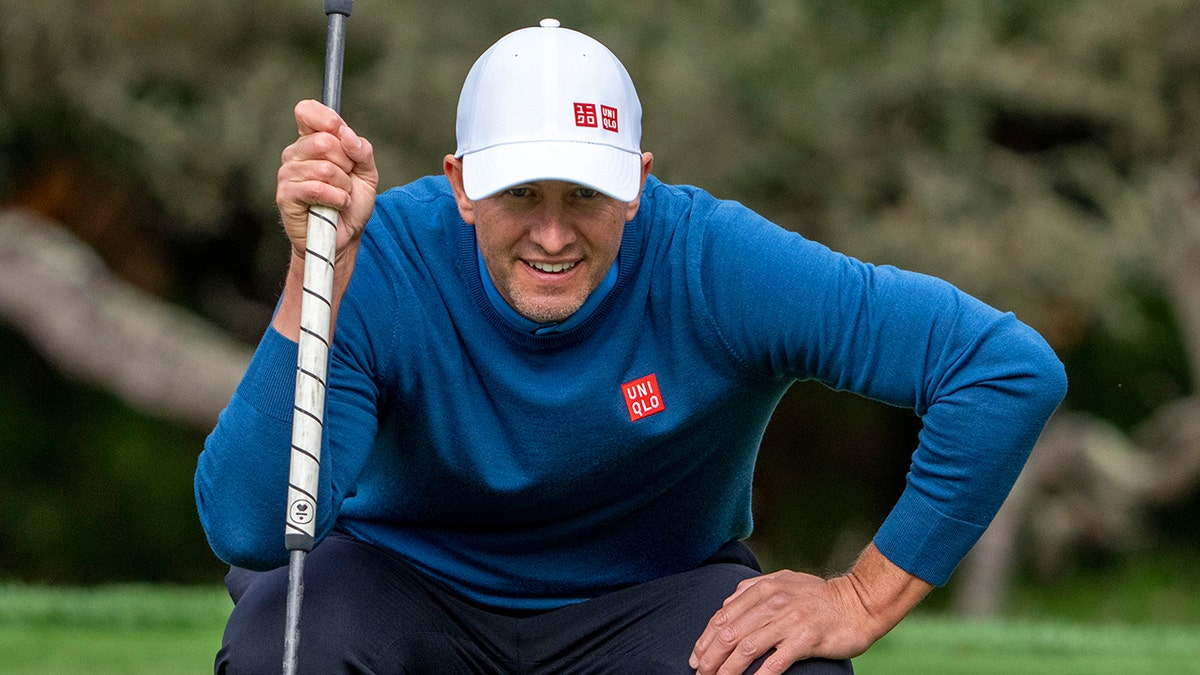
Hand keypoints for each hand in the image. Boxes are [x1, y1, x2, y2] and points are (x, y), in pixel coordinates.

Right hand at [276, 99, 378, 258]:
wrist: (344, 236)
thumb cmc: (351, 203)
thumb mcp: (367, 172)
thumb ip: (362, 150)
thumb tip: (347, 135)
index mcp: (311, 140)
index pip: (308, 111)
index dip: (328, 119)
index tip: (342, 133)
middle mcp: (295, 153)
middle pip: (325, 141)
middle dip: (347, 164)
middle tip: (346, 180)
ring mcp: (287, 173)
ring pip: (326, 169)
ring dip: (344, 187)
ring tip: (340, 197)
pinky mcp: (286, 195)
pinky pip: (317, 188)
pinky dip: (337, 199)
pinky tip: (336, 205)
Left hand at [689, 543, 931, 673]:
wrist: (858, 603)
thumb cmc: (819, 596)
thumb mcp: (783, 581)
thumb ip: (753, 589)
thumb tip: (727, 603)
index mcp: (764, 588)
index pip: (723, 616)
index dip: (705, 638)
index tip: (695, 656)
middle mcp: (773, 602)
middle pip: (730, 633)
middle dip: (710, 657)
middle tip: (699, 673)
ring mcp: (789, 620)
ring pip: (747, 648)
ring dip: (727, 669)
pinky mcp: (805, 639)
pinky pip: (775, 661)